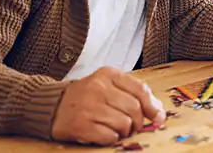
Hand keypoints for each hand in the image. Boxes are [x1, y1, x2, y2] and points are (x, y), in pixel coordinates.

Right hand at [51, 67, 165, 145]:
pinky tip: (106, 134)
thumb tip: (159, 111)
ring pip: (124, 123)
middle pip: (134, 109)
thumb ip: (133, 93)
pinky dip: (112, 138)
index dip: (153, 107)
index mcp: (107, 74)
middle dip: (138, 122)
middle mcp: (98, 87)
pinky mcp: (81, 125)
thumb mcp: (108, 85)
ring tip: (118, 130)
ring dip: (125, 131)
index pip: (140, 90)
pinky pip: (109, 136)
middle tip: (133, 126)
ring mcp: (88, 106)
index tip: (157, 117)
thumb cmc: (86, 96)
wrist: (53, 105)